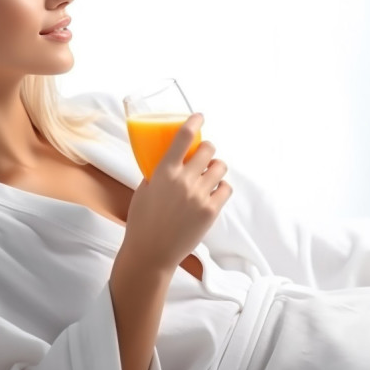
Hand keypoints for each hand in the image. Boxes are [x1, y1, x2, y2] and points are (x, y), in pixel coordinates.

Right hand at [122, 113, 231, 273]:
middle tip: (203, 156)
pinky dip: (221, 188)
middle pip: (209, 150)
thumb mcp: (143, 190)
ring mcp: (199, 196)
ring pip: (221, 167)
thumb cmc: (142, 221)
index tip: (199, 117)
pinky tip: (212, 193)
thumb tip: (171, 162)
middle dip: (208, 150)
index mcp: (164, 172)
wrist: (151, 253)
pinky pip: (226, 189)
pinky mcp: (210, 211)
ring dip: (216, 168)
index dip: (194, 123)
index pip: (183, 138)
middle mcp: (184, 181)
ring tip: (209, 176)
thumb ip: (158, 174)